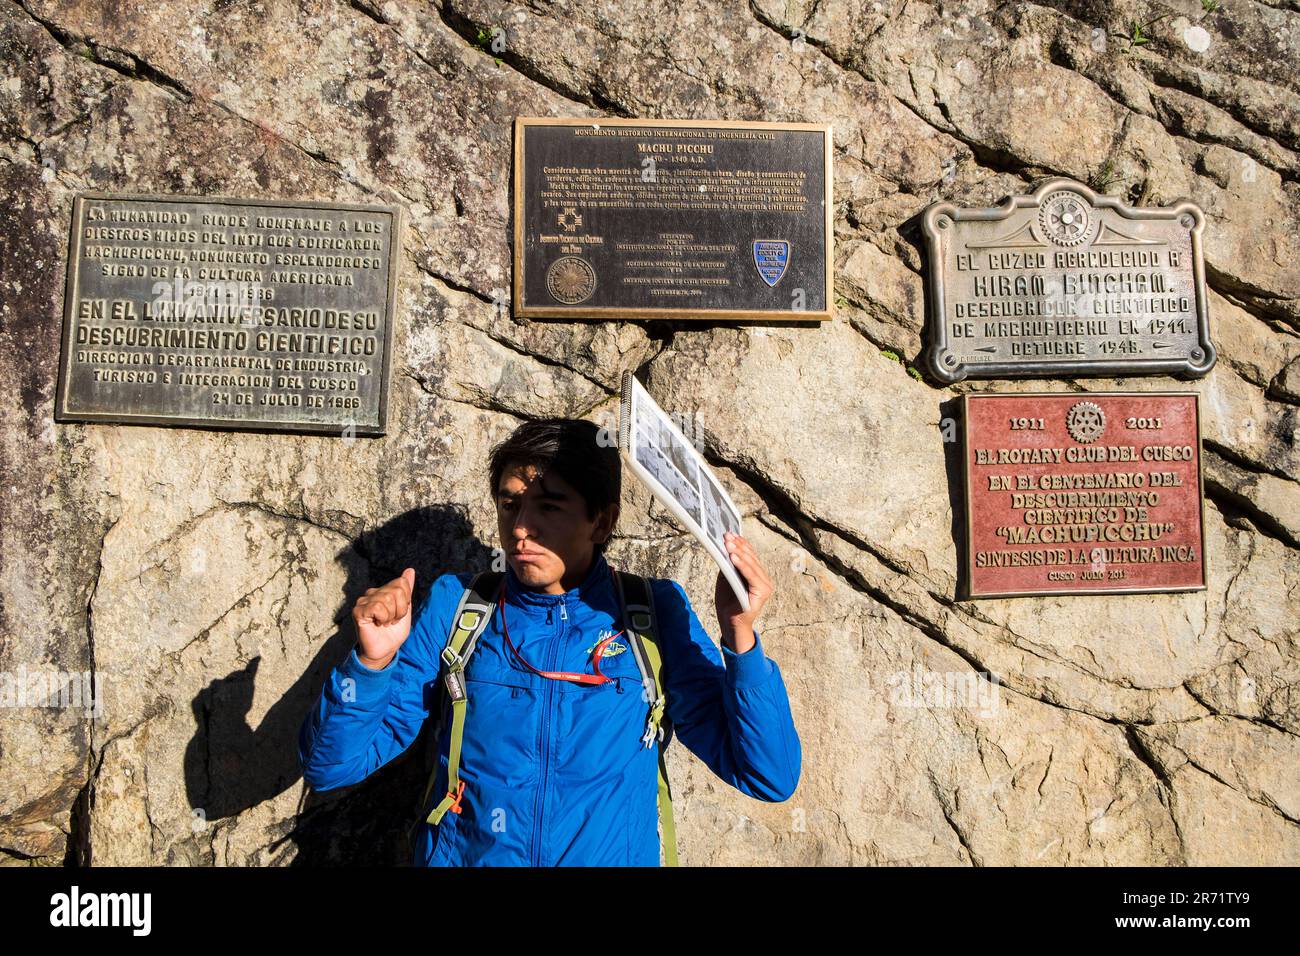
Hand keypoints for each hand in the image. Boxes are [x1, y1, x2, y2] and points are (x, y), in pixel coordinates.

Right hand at [353, 567, 414, 669]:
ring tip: (385, 623)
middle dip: (400, 610)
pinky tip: (378, 624)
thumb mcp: (405, 609)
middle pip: (397, 591)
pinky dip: (383, 618)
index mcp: (383, 591)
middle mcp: (372, 593)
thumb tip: (410, 570)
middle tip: (392, 620)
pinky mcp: (358, 611)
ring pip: (388, 598)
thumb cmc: (393, 632)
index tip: (399, 613)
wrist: (384, 650)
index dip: (406, 601)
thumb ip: (406, 590)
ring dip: (391, 616)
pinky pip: (378, 607)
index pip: (401, 583)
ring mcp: (363, 601)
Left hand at [715, 533, 771, 652]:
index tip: (730, 533)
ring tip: (728, 544)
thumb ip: (729, 565)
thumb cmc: (728, 602)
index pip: (751, 554)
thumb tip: (724, 546)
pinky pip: (751, 576)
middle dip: (738, 545)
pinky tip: (733, 558)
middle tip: (726, 536)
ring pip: (751, 565)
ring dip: (739, 552)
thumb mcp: (726, 578)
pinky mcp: (762, 593)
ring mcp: (765, 586)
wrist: (729, 624)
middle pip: (751, 558)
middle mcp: (764, 579)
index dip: (741, 543)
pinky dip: (742, 566)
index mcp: (758, 574)